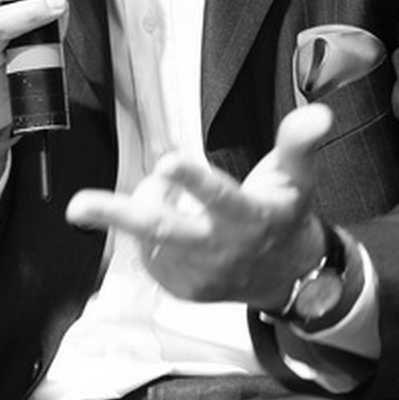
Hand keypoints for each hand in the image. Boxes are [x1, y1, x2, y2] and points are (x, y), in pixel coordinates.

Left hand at [66, 103, 332, 309]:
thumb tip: (320, 112)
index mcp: (247, 218)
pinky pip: (149, 248)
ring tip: (172, 185)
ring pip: (149, 231)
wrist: (290, 281)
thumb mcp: (297, 178)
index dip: (193, 180)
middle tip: (78, 206)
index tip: (169, 161)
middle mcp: (217, 250)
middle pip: (162, 229)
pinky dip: (152, 225)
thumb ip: (300, 143)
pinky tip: (175, 217)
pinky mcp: (179, 287)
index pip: (219, 197)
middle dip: (118, 214)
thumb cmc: (284, 215)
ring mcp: (194, 275)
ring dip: (149, 200)